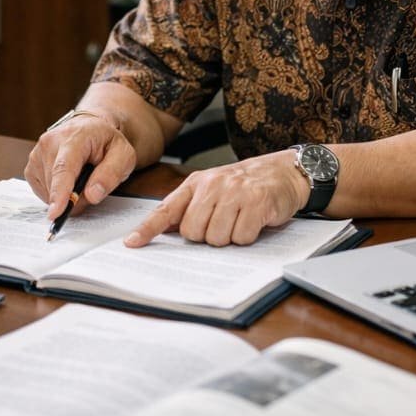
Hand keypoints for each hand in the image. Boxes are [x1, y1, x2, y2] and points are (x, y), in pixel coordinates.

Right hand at [25, 112, 135, 220]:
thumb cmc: (106, 142)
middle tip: (92, 185)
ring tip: (80, 178)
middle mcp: (50, 142)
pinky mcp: (31, 165)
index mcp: (74, 137)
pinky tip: (68, 180)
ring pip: (48, 192)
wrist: (90, 129)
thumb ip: (111, 174)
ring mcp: (37, 153)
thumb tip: (92, 195)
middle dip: (74, 197)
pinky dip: (56, 194)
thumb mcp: (123, 155)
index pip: (63, 168)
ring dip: (66, 195)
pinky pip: (42, 191)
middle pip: (56, 185)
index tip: (55, 213)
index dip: (60, 193)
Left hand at [124, 150, 308, 246]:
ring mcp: (234, 193)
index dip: (148, 229)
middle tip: (223, 222)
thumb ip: (189, 207)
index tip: (132, 243)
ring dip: (229, 237)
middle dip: (207, 236)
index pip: (166, 209)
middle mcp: (213, 185)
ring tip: (240, 220)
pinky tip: (254, 221)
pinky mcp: (256, 203)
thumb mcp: (213, 189)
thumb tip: (164, 230)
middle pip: (193, 232)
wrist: (283, 172)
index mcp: (197, 183)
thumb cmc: (245, 184)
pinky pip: (241, 237)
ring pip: (216, 238)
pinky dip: (248, 236)